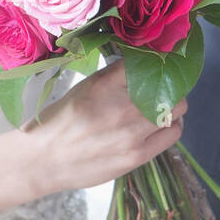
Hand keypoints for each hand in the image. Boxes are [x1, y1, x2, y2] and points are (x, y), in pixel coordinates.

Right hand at [19, 62, 185, 197]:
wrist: (42, 160)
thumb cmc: (59, 122)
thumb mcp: (82, 87)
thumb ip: (113, 77)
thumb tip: (142, 65)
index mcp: (104, 84)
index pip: (146, 61)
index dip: (155, 60)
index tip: (157, 61)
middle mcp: (121, 107)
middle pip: (168, 84)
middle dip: (167, 83)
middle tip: (161, 86)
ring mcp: (131, 133)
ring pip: (176, 109)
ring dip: (173, 104)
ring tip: (162, 106)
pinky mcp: (137, 155)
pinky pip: (172, 134)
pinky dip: (172, 126)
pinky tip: (163, 125)